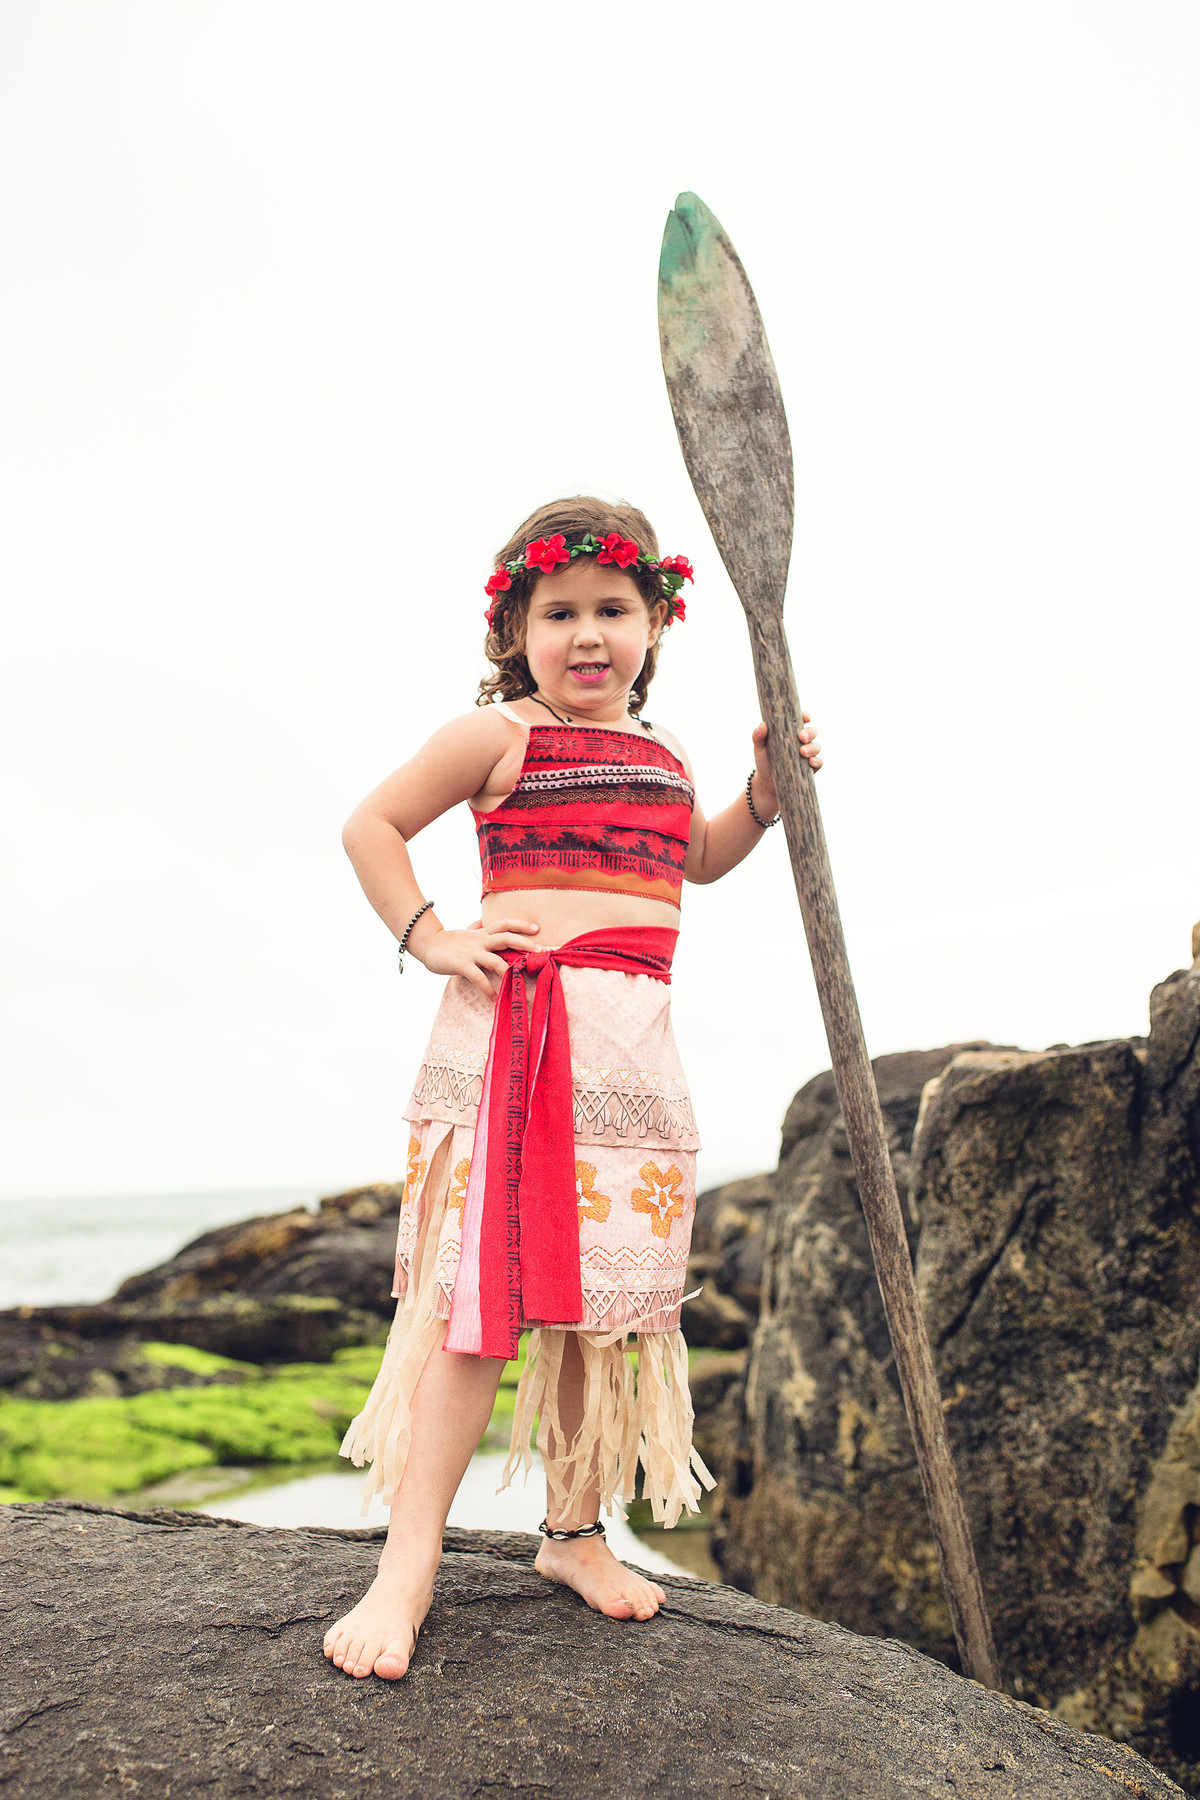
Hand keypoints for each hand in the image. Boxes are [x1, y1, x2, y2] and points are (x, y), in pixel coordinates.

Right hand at [415, 918, 539, 995]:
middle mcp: (480, 941)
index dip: (521, 924)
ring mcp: (471, 953)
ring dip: (508, 972)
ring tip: (519, 981)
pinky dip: (487, 988)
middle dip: (524, 943)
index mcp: (482, 933)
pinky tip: (494, 997)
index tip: (537, 928)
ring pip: (495, 960)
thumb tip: (483, 920)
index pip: (504, 924)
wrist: (427, 944)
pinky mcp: (462, 965)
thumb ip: (477, 927)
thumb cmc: (448, 940)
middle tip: (541, 950)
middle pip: (506, 938)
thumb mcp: (466, 932)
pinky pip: (478, 978)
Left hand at [749, 713, 821, 815]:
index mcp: (791, 731)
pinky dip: (816, 761)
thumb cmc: (764, 761)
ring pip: (817, 746)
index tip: (806, 718)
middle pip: (813, 732)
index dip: (806, 716)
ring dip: (812, 748)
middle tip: (801, 737)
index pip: (802, 720)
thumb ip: (758, 736)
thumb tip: (762, 725)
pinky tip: (810, 762)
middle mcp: (802, 741)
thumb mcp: (759, 748)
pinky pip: (819, 762)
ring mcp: (808, 754)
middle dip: (809, 733)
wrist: (767, 783)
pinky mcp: (811, 767)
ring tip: (802, 752)